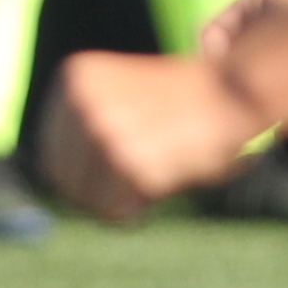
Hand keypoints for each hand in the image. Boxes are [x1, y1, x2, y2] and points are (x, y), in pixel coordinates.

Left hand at [44, 48, 266, 219]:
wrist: (238, 91)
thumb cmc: (184, 103)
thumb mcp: (121, 98)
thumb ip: (84, 129)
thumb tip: (50, 182)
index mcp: (75, 77)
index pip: (50, 156)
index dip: (78, 179)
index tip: (108, 180)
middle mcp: (81, 100)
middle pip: (61, 179)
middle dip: (92, 194)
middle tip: (129, 188)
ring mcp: (103, 129)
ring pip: (86, 198)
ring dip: (115, 203)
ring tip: (146, 184)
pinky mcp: (129, 160)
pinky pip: (116, 208)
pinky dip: (134, 209)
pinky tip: (156, 189)